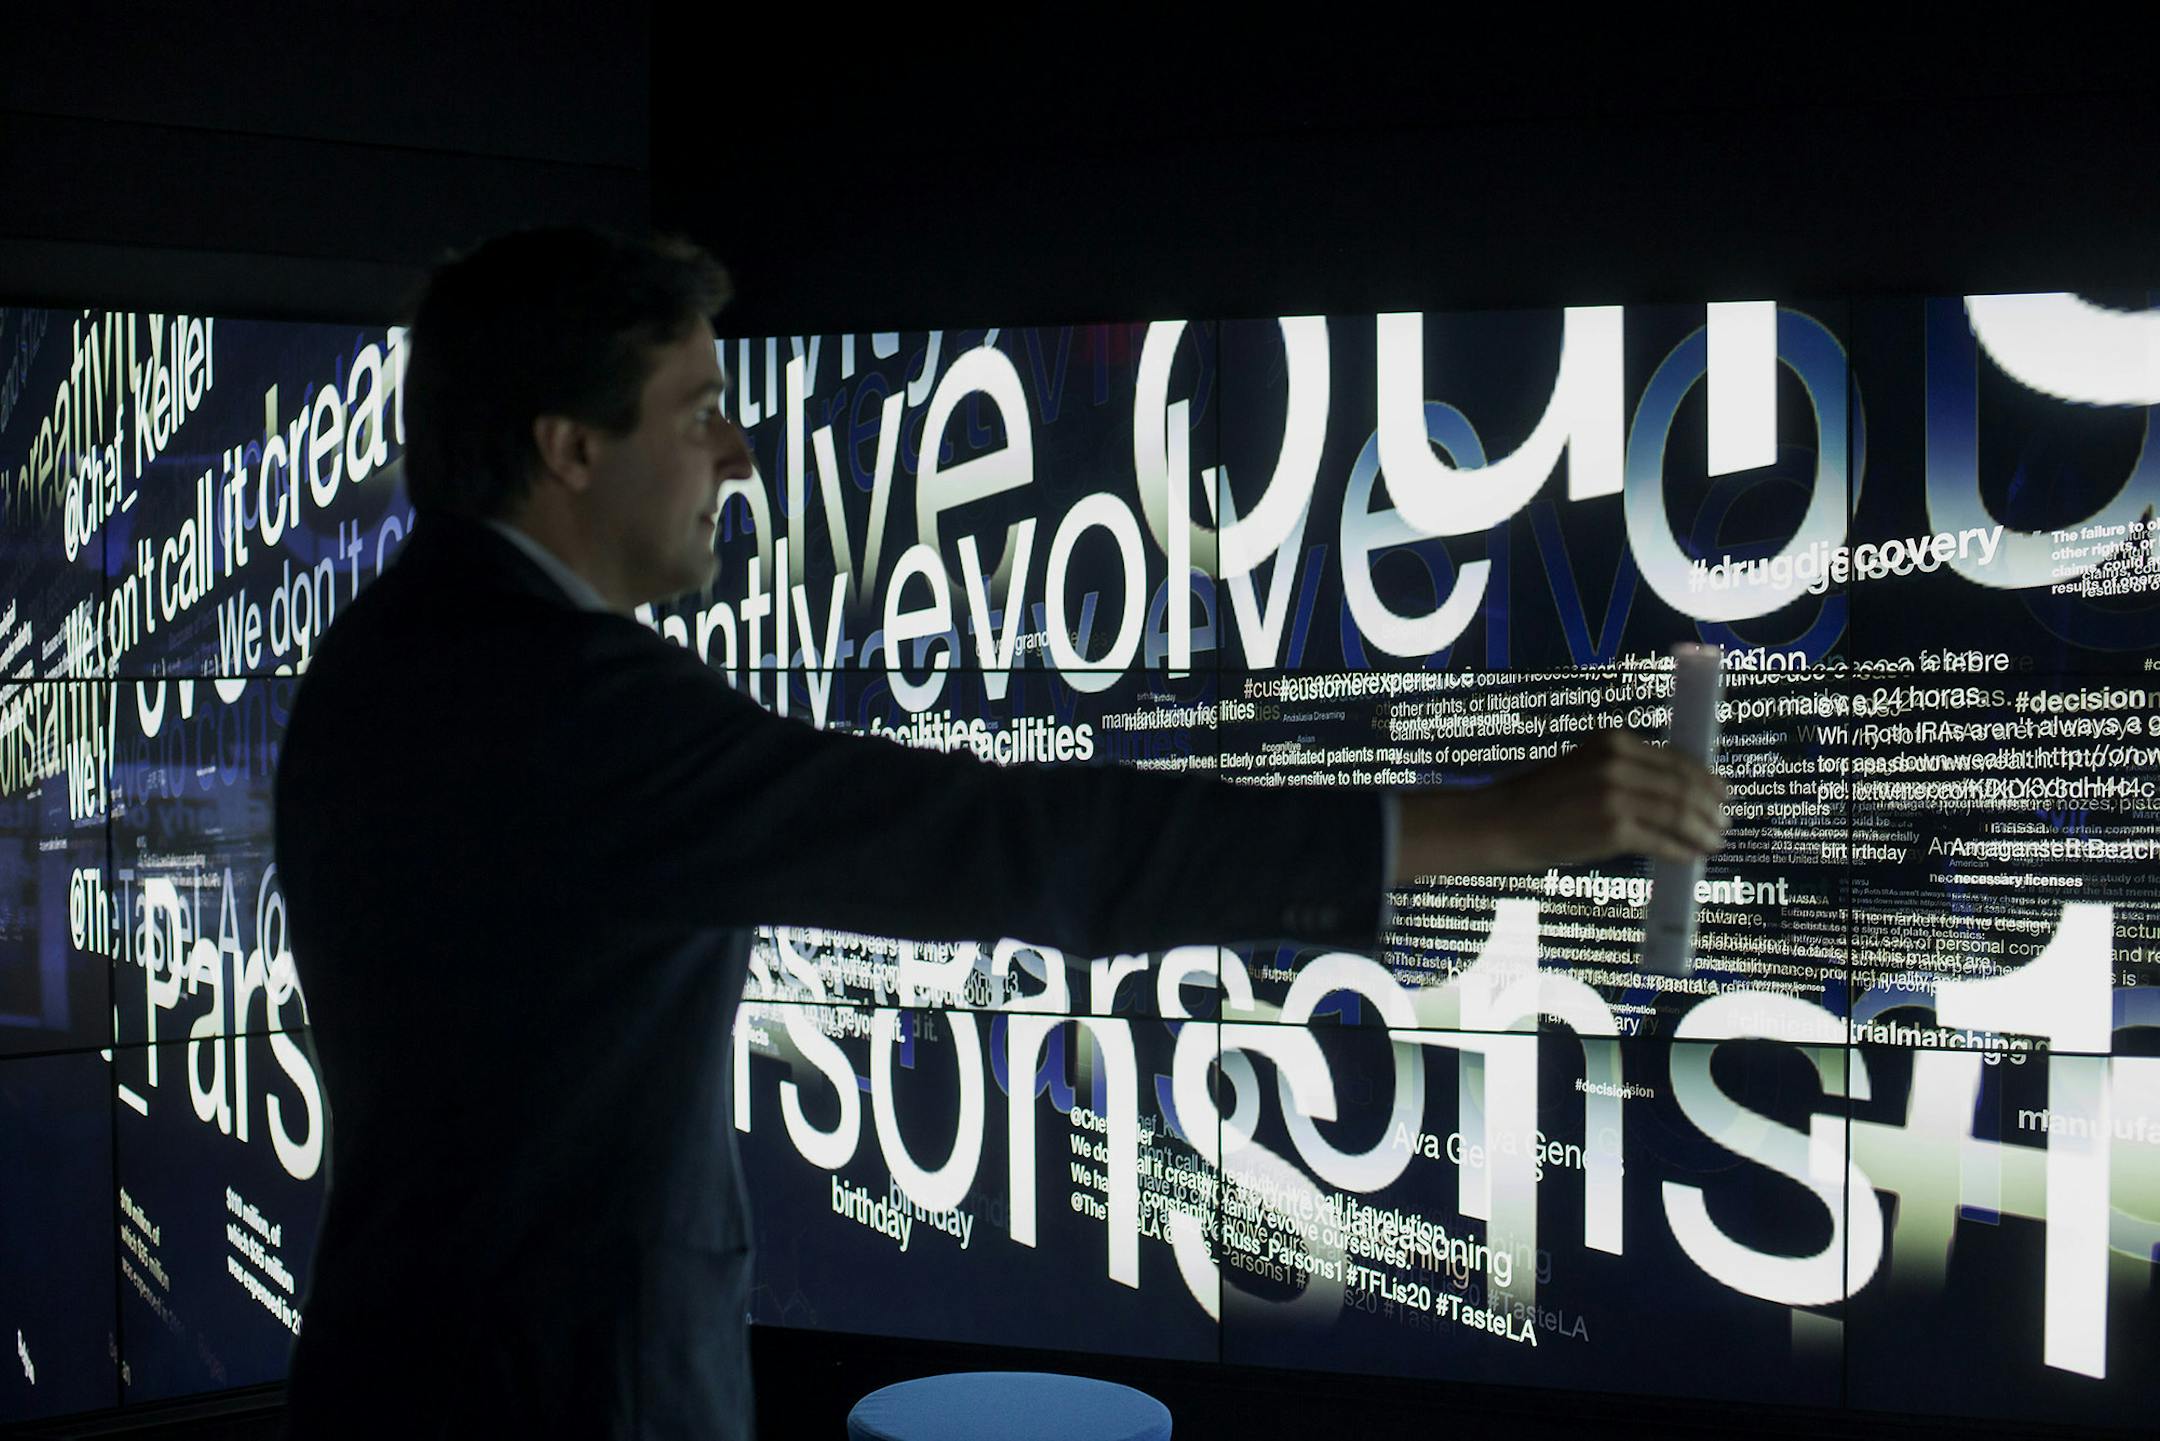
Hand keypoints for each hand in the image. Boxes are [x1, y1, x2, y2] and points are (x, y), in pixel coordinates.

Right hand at [1394, 729, 1725, 880]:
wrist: (1499, 822)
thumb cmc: (1537, 800)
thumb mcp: (1582, 767)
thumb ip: (1622, 771)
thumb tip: (1672, 792)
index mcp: (1613, 741)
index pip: (1676, 759)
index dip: (1706, 779)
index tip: (1721, 795)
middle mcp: (1618, 761)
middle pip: (1684, 785)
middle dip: (1711, 808)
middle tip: (1722, 824)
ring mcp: (1616, 795)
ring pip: (1680, 813)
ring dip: (1703, 831)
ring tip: (1713, 842)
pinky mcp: (1613, 828)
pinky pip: (1662, 841)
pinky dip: (1682, 850)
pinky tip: (1691, 857)